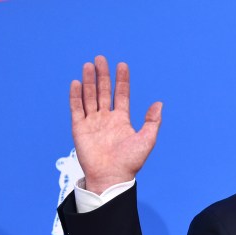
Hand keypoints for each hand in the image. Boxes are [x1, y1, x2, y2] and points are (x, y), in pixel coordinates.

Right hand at [70, 55, 161, 194]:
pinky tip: (77, 83)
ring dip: (89, 81)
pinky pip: (76, 109)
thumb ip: (152, 121)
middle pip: (103, 91)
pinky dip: (76, 96)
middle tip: (101, 58)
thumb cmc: (130, 161)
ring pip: (89, 97)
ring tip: (89, 65)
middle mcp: (106, 119)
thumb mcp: (147, 139)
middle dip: (102, 75)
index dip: (122, 80)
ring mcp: (92, 123)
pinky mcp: (80, 129)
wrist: (112, 176)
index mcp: (121, 120)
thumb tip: (159, 103)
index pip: (121, 94)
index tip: (122, 65)